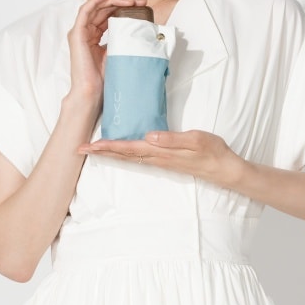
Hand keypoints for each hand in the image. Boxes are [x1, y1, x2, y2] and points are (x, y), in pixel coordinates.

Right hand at [67, 0, 146, 100]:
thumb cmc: (104, 77)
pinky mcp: (76, 33)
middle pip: (103, 9)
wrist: (92, 91)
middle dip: (123, 2)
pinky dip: (96, 0)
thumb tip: (140, 31)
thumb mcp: (118, 52)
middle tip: (140, 1)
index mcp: (94, 36)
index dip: (125, 8)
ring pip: (96, 7)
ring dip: (113, 0)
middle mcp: (86, 32)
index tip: (142, 6)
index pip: (109, 15)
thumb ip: (122, 40)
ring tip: (130, 0)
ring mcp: (80, 32)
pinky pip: (85, 10)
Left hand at [77, 130, 243, 186]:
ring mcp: (160, 161)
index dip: (107, 147)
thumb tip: (149, 135)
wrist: (224, 169)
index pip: (128, 149)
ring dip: (109, 153)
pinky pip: (138, 156)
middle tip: (79, 148)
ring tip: (93, 148)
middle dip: (100, 152)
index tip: (89, 145)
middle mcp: (156, 158)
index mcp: (160, 152)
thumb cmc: (212, 152)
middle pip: (123, 155)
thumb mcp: (197, 140)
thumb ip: (173, 139)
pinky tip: (120, 149)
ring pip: (128, 157)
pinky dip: (123, 153)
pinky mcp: (164, 160)